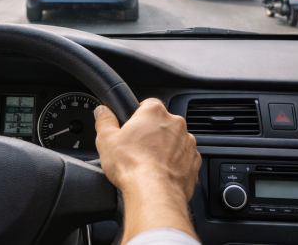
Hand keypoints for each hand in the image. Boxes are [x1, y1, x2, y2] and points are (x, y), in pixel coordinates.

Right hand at [93, 98, 200, 243]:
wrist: (154, 193)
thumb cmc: (132, 166)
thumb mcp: (106, 140)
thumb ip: (104, 121)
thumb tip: (102, 111)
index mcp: (154, 112)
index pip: (147, 104)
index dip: (137, 117)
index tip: (132, 129)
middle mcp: (175, 123)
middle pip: (162, 123)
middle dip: (151, 134)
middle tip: (137, 149)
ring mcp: (188, 143)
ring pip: (174, 141)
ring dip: (165, 148)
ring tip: (149, 164)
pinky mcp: (194, 162)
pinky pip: (184, 159)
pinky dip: (175, 164)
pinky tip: (161, 173)